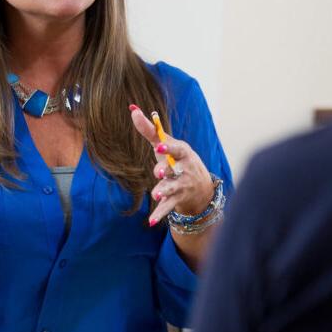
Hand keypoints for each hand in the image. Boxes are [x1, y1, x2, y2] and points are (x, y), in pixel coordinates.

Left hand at [129, 105, 213, 225]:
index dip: (168, 148)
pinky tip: (151, 222)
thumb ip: (150, 129)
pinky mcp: (177, 200)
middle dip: (166, 171)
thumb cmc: (178, 159)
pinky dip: (159, 215)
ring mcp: (181, 186)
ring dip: (164, 191)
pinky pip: (168, 208)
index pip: (176, 149)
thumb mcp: (167, 144)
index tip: (157, 146)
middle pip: (174, 170)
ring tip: (155, 194)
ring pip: (171, 189)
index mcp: (182, 153)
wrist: (200, 188)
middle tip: (158, 173)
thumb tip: (132, 108)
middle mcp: (184, 169)